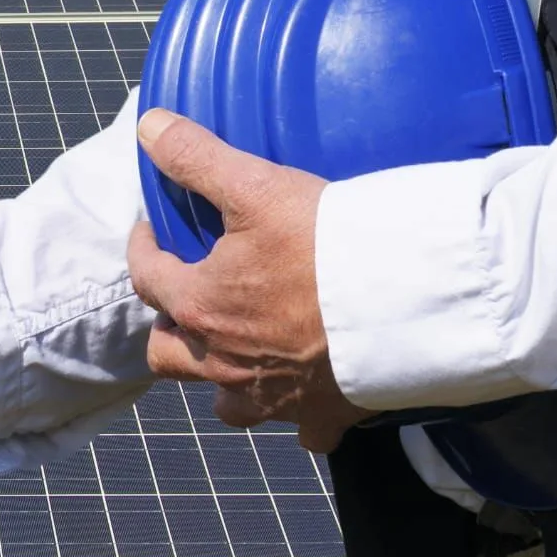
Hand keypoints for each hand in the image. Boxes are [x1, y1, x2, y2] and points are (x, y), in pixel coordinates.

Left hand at [126, 108, 368, 451]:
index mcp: (201, 306)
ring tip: (238, 349)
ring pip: (225, 403)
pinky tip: (308, 394)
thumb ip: (196, 157)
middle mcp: (224, 362)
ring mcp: (273, 397)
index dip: (143, 250)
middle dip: (172, 327)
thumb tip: (149, 126)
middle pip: (168, 355)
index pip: (146, 278)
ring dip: (221, 378)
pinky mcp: (323, 416)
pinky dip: (299, 416)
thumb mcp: (255, 186)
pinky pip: (302, 431)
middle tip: (191, 297)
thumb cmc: (328, 243)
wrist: (412, 300)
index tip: (153, 231)